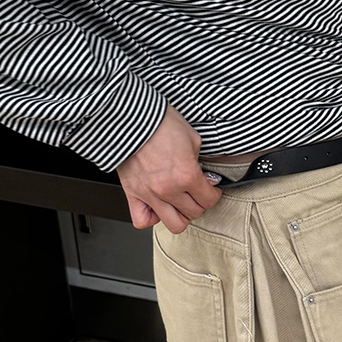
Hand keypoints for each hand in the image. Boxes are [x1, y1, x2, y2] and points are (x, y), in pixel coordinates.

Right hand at [116, 106, 220, 233]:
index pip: (208, 199)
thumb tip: (205, 176)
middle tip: (196, 195)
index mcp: (186, 174)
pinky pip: (143, 221)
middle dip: (199, 204)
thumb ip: (199, 161)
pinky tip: (156, 207)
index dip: (213, 195)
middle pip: (193, 213)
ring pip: (174, 224)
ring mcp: (150, 194)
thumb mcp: (191, 137)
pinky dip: (151, 218)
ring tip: (179, 204)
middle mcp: (168, 189)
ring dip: (181, 216)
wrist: (128, 117)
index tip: (211, 190)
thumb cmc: (157, 122)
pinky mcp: (133, 194)